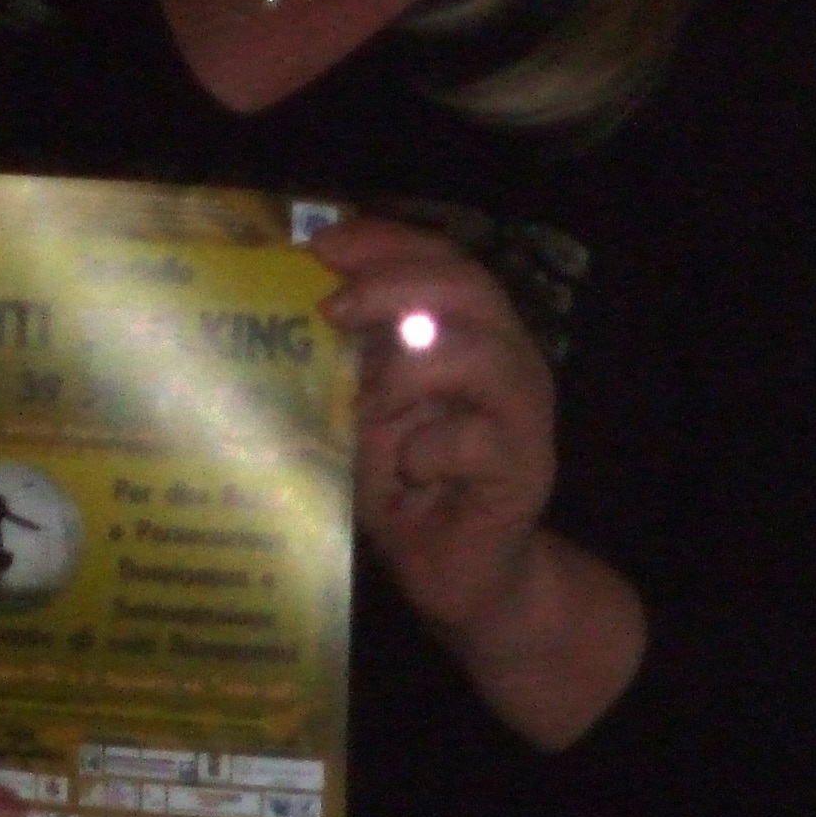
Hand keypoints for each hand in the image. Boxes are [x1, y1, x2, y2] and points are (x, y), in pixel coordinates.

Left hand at [313, 216, 556, 641]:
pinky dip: (427, 450)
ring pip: (484, 355)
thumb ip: (350, 362)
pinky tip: (408, 472)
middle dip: (397, 285)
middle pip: (472, 287)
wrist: (456, 575)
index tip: (322, 244)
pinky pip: (475, 440)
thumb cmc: (404, 489)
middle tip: (334, 309)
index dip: (387, 242)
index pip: (441, 261)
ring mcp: (523, 414)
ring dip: (411, 372)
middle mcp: (508, 361)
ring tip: (368, 402)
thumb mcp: (364, 413)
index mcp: (471, 334)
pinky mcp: (525, 469)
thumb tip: (290, 307)